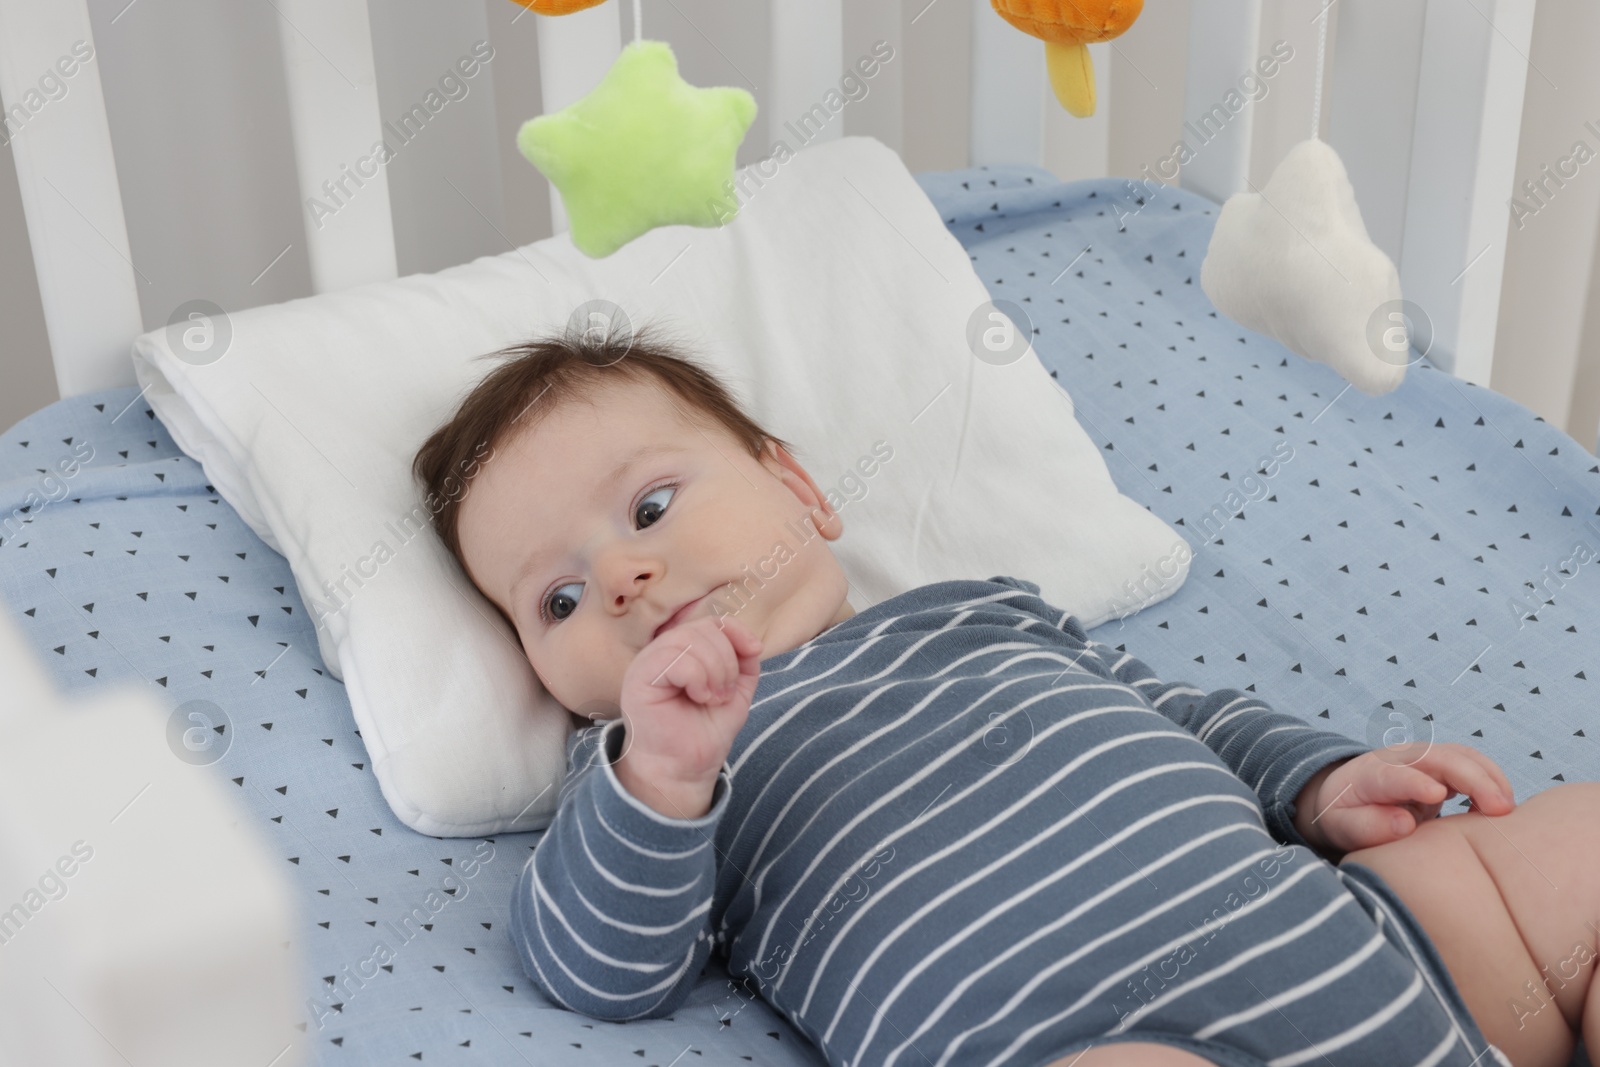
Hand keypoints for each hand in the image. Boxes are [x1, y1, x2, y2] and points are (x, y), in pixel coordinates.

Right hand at [614, 614, 762, 807]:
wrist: (685, 767)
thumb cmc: (704, 731)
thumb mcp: (735, 690)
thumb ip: (744, 662)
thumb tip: (751, 642)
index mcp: (682, 650)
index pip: (711, 621)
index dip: (736, 631)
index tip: (754, 651)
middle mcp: (662, 651)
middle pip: (703, 628)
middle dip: (727, 661)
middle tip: (724, 693)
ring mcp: (647, 662)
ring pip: (690, 640)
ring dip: (715, 672)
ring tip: (712, 698)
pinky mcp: (639, 677)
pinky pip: (677, 659)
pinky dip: (698, 678)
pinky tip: (698, 698)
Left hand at [1292, 742, 1515, 854]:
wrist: (1346, 793)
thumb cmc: (1344, 814)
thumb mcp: (1341, 826)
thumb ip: (1366, 826)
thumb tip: (1403, 824)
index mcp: (1370, 775)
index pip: (1394, 775)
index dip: (1415, 783)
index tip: (1438, 796)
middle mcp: (1399, 758)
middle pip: (1439, 758)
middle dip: (1472, 779)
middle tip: (1500, 809)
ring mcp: (1422, 757)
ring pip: (1461, 755)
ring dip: (1489, 777)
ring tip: (1507, 809)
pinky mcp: (1441, 764)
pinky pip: (1471, 763)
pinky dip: (1491, 780)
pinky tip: (1498, 808)